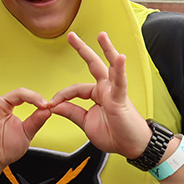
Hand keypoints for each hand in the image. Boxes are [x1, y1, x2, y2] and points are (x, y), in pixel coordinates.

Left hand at [48, 32, 150, 158]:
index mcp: (96, 94)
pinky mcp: (121, 98)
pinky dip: (120, 69)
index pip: (74, 89)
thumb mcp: (85, 123)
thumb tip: (53, 105)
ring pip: (109, 66)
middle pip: (93, 64)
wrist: (132, 147)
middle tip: (71, 35)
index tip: (51, 105)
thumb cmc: (114, 134)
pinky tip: (120, 57)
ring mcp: (114, 91)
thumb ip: (70, 112)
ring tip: (101, 35)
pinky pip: (120, 82)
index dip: (61, 96)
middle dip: (82, 49)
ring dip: (106, 49)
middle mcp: (106, 89)